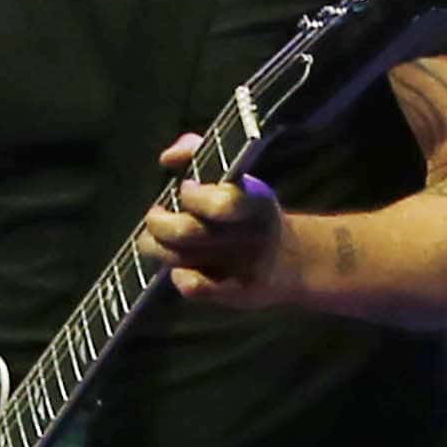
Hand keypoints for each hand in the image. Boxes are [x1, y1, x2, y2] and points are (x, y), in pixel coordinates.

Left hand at [142, 133, 288, 305]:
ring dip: (157, 247)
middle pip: (187, 232)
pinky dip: (178, 277)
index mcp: (254, 201)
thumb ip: (197, 153)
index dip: (194, 196)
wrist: (290, 260)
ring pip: (180, 259)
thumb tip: (167, 158)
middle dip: (158, 223)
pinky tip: (179, 267)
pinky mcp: (235, 294)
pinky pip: (192, 289)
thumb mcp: (236, 177)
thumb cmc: (249, 212)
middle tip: (155, 215)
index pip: (223, 203)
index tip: (184, 187)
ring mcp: (242, 267)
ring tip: (156, 238)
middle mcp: (249, 235)